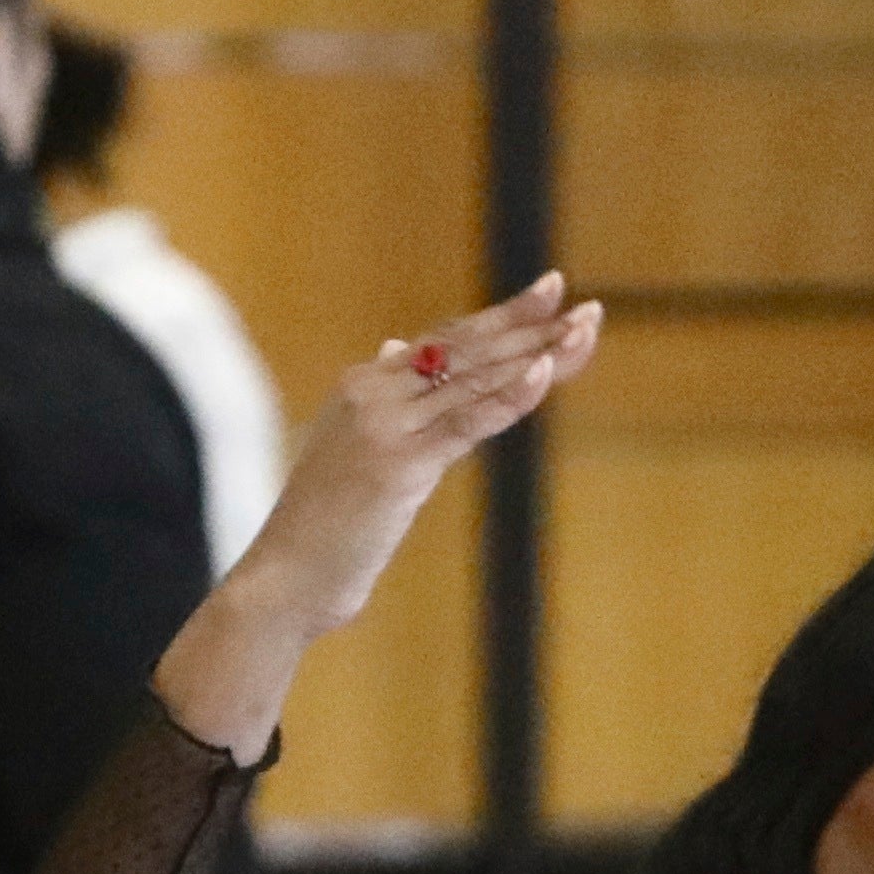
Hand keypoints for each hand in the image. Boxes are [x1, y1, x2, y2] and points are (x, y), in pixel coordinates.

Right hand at [153, 276, 606, 759]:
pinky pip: (466, 422)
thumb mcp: (352, 448)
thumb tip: (395, 347)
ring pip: (475, 378)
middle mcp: (374, 391)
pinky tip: (545, 372)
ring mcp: (385, 423)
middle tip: (589, 309)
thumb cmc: (323, 527)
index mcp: (364, 384)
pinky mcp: (398, 463)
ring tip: (584, 330)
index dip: (502, 317)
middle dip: (532, 327)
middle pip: (468, 349)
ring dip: (538, 354)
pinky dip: (509, 396)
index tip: (550, 293)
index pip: (446, 340)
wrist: (284, 579)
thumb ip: (384, 401)